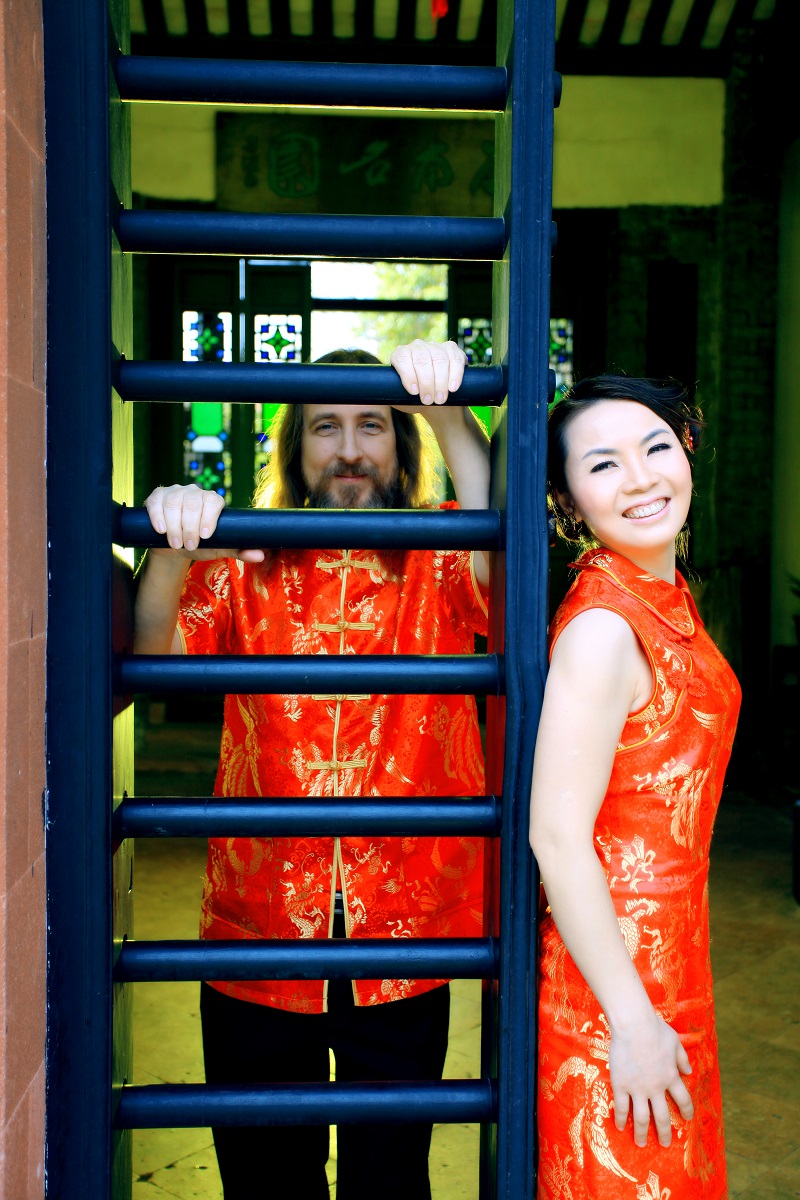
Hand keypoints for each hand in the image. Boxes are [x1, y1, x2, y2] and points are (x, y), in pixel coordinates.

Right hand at [144, 484, 263, 561]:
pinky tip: (161, 529)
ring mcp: (176, 492)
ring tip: (176, 543)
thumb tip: (260, 555)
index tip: (205, 536)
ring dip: (175, 526)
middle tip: (189, 545)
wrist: (173, 547)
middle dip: (190, 527)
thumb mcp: (218, 548)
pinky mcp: (158, 495)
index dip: (209, 517)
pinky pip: (157, 501)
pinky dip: (158, 516)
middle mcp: (195, 492)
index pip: (214, 501)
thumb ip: (238, 550)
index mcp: (213, 501)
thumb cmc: (199, 545)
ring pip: (174, 503)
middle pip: (193, 503)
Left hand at [390, 339, 466, 405]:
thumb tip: (383, 395)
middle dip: (427, 382)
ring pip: (439, 359)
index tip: (414, 392)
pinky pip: (455, 358)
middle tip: (429, 401)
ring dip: (441, 382)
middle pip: (422, 359)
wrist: (436, 402)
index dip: (408, 375)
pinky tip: (452, 387)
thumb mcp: (400, 400)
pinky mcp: (452, 349)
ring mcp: (435, 346)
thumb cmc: (415, 401)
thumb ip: (391, 395)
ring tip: (440, 400)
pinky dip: (455, 374)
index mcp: (401, 355)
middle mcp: (417, 347)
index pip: (402, 358)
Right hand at [609, 1011, 693, 1147]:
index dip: (686, 1110)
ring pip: (641, 1118)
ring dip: (642, 1133)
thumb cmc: (655, 1029)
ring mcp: (638, 1088)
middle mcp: (656, 1087)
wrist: (633, 1024)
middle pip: (662, 1116)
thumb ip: (682, 1058)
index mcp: (671, 1076)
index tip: (687, 1118)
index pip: (683, 1100)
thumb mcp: (675, 1041)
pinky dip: (621, 1119)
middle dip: (664, 1132)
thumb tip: (689, 1071)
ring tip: (641, 1143)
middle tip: (664, 1143)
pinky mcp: (621, 1084)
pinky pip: (621, 1107)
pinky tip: (620, 1127)